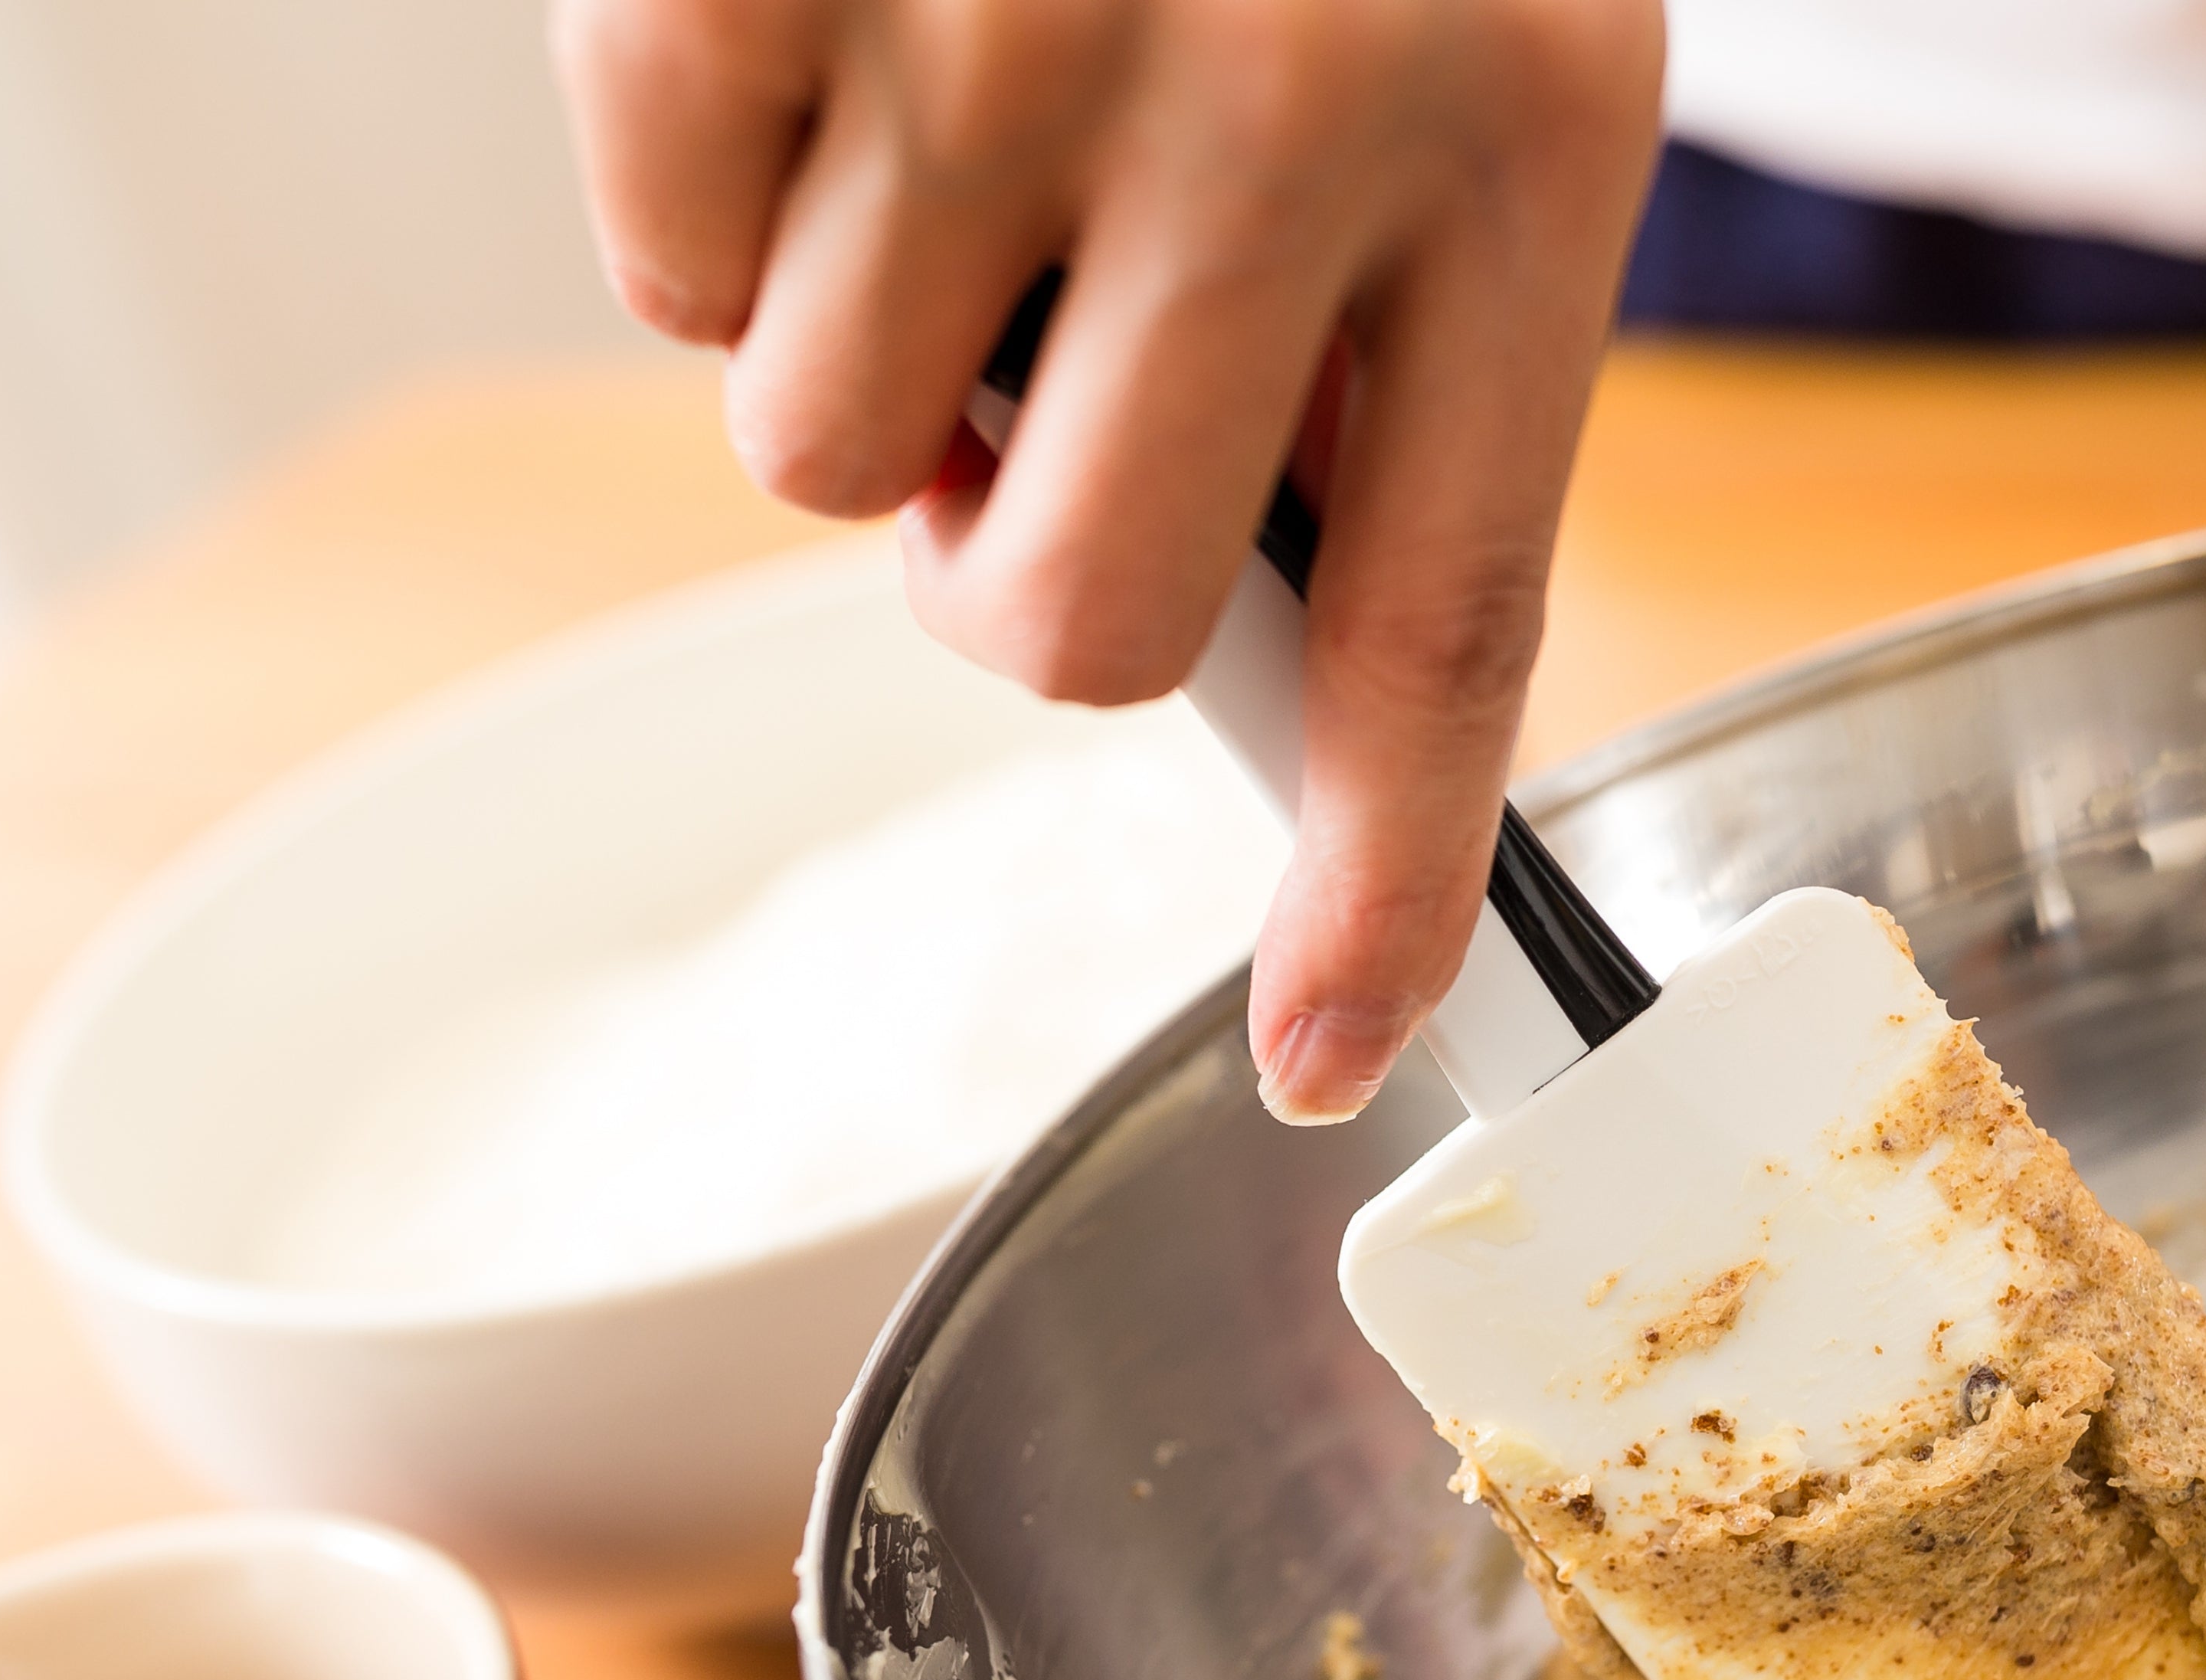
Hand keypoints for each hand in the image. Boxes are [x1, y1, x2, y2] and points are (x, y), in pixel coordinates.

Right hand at [553, 0, 1663, 1121]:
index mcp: (1530, 121)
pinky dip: (710, 185)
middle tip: (1022, 369)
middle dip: (1009, 565)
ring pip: (831, 466)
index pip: (1449, 623)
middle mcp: (1295, 96)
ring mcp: (1012, 33)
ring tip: (936, 92)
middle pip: (1091, 627)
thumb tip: (1253, 614)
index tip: (1328, 1050)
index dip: (1384, 871)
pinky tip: (822, 12)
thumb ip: (1383, 304)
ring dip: (853, 333)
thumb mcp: (1433, 23)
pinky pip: (676, 290)